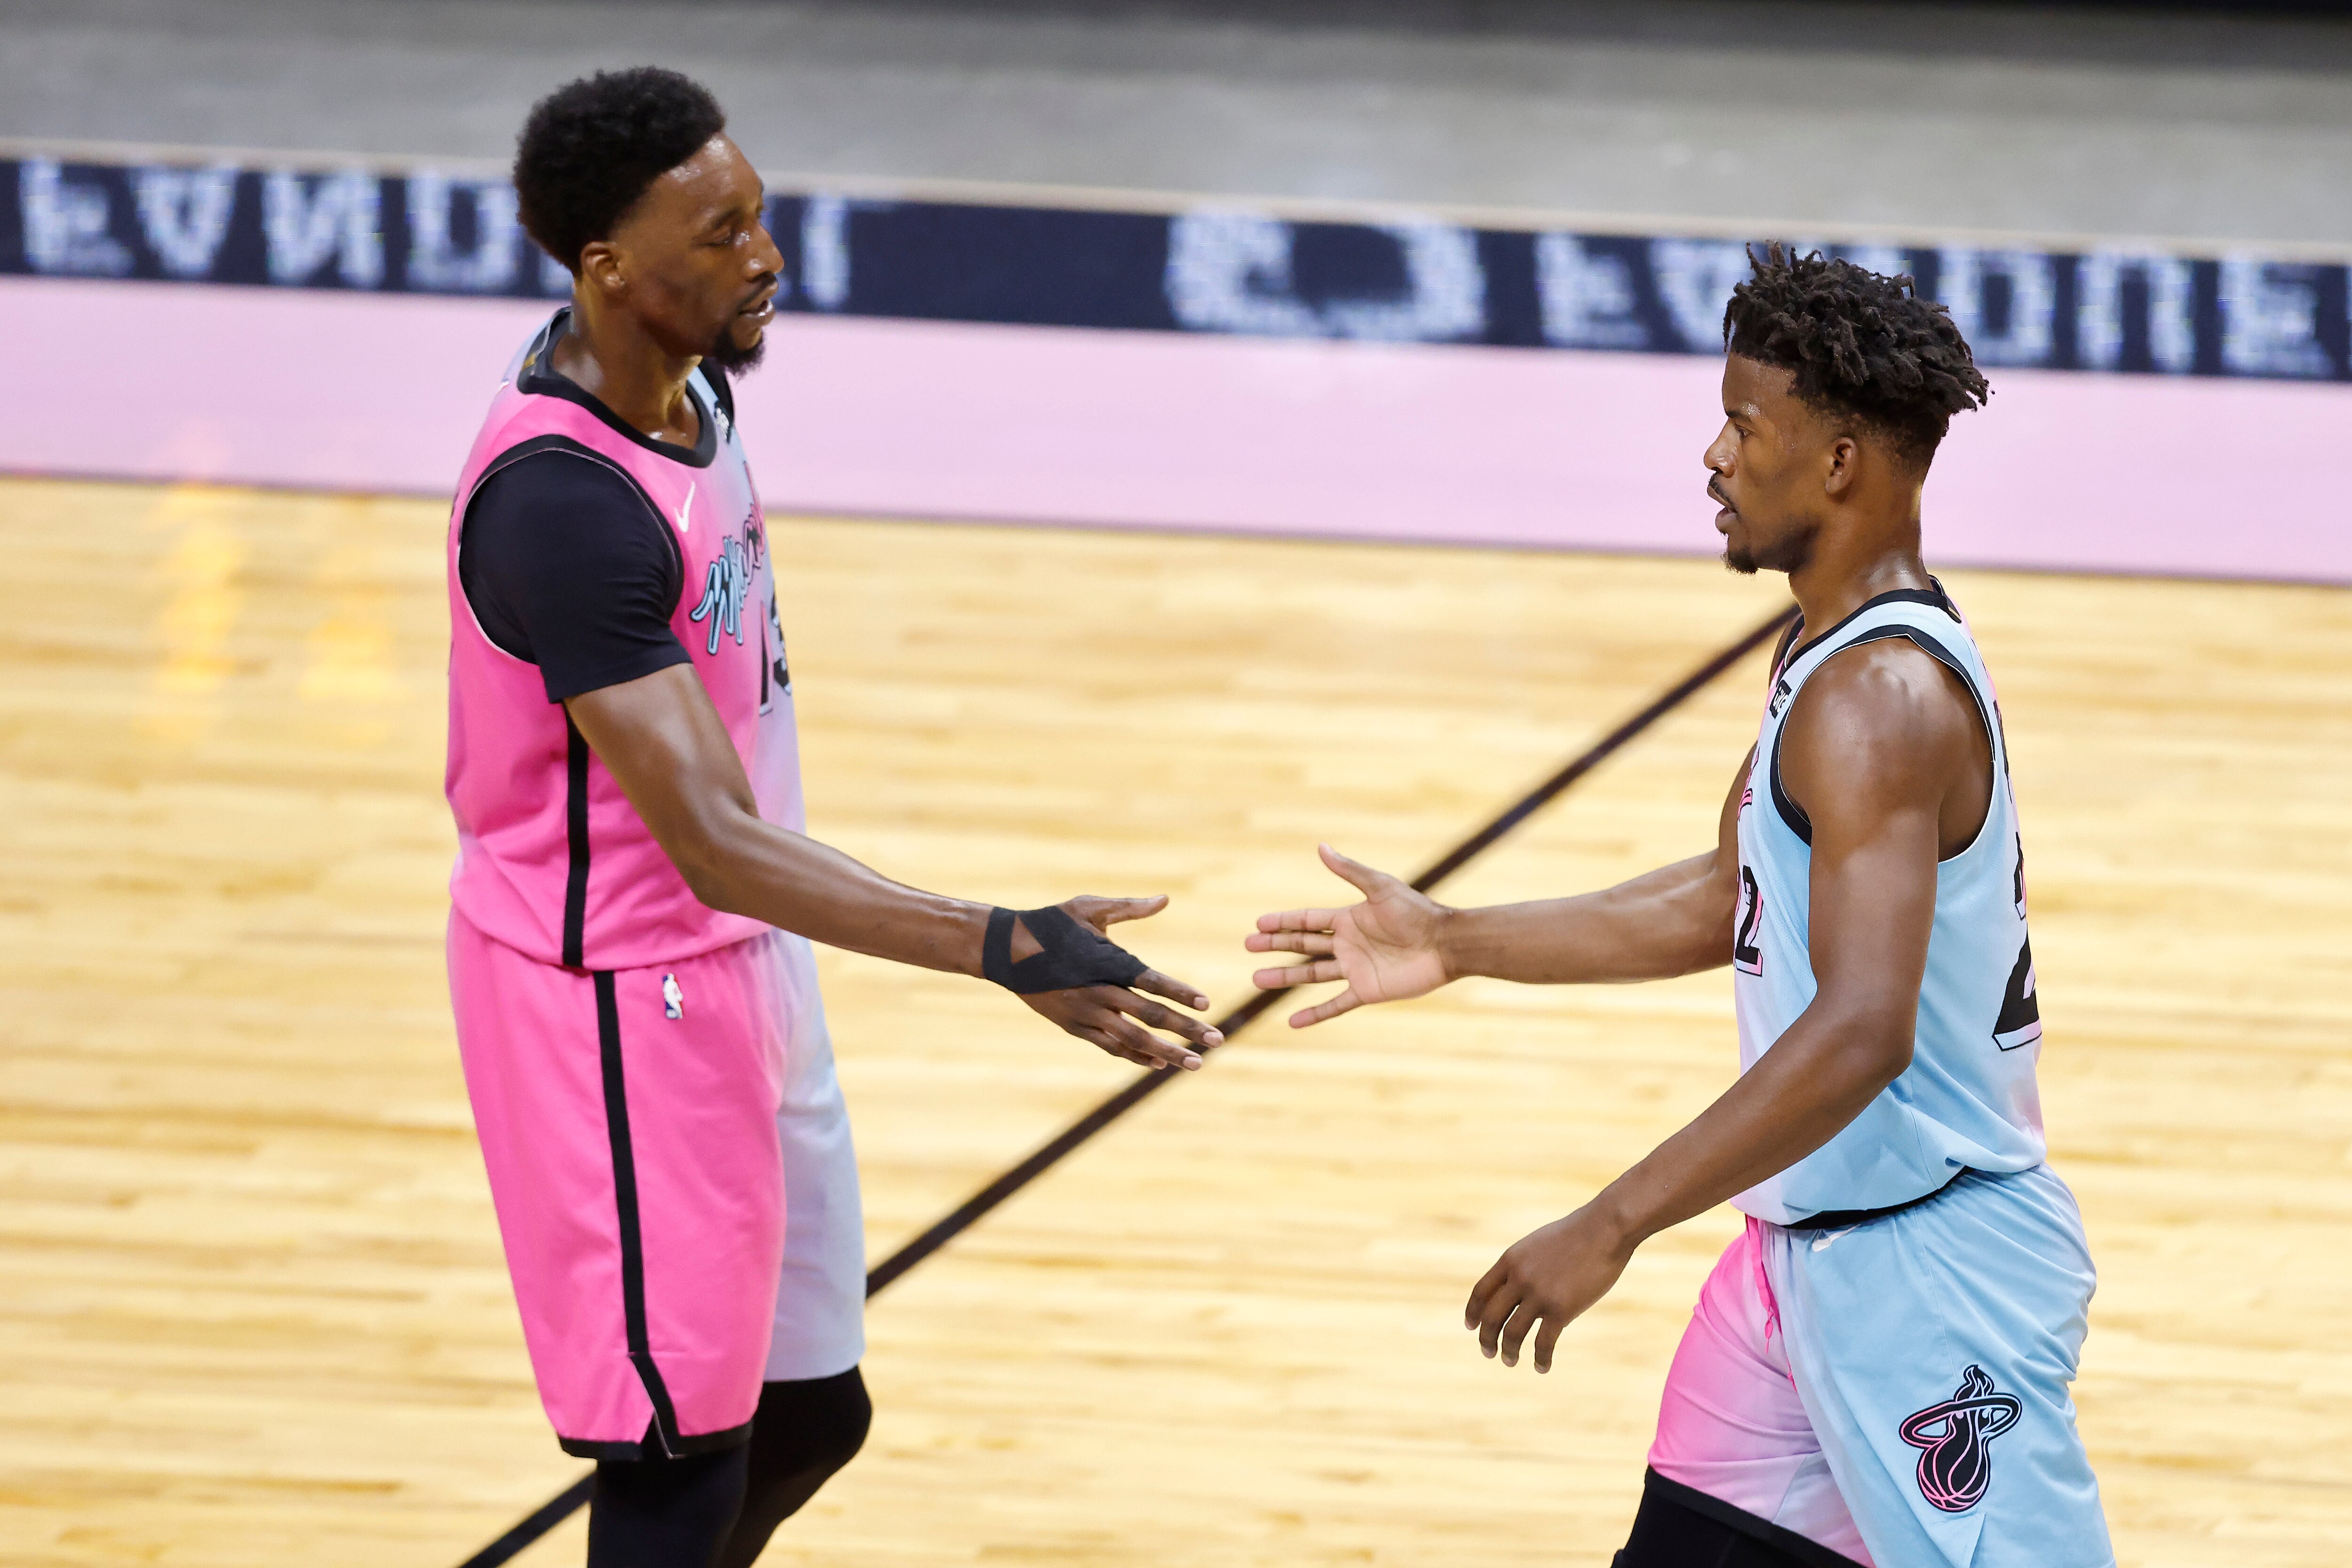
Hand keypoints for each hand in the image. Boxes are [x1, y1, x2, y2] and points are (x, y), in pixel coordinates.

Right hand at [1018, 895, 1222, 1071]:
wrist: (1007, 950)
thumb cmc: (1052, 923)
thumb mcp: (1089, 908)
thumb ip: (1129, 907)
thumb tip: (1165, 899)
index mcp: (1106, 961)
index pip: (1151, 981)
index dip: (1180, 993)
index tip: (1206, 1004)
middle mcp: (1098, 992)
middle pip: (1149, 1016)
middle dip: (1186, 1030)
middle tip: (1218, 1040)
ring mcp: (1085, 1013)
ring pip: (1132, 1039)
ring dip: (1166, 1052)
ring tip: (1195, 1063)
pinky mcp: (1074, 1026)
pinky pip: (1109, 1046)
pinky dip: (1134, 1055)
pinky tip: (1157, 1063)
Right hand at [1244, 844, 1451, 1026]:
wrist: (1445, 944)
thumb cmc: (1416, 912)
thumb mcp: (1380, 887)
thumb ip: (1349, 870)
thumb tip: (1321, 846)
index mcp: (1348, 919)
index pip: (1307, 920)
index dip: (1283, 922)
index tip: (1258, 924)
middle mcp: (1347, 944)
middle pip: (1303, 946)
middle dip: (1275, 945)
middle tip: (1248, 946)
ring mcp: (1355, 969)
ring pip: (1311, 975)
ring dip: (1284, 977)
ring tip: (1257, 979)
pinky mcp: (1366, 991)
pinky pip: (1335, 1004)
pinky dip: (1315, 1014)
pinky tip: (1292, 1021)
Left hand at [1462, 1203, 1633, 1372]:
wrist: (1604, 1228)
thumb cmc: (1577, 1234)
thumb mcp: (1539, 1245)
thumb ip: (1526, 1267)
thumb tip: (1525, 1295)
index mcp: (1510, 1259)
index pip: (1481, 1292)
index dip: (1473, 1312)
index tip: (1471, 1327)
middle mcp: (1519, 1278)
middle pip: (1491, 1316)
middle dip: (1487, 1339)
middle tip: (1488, 1352)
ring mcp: (1539, 1294)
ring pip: (1513, 1333)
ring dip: (1509, 1352)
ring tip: (1509, 1361)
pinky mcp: (1561, 1309)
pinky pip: (1543, 1343)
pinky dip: (1540, 1359)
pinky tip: (1542, 1367)